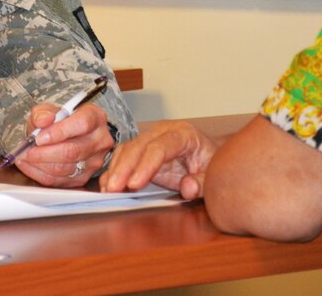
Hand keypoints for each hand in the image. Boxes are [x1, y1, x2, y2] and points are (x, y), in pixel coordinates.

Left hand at [12, 103, 113, 186]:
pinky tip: (29, 166)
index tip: (39, 137)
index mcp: (95, 117)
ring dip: (39, 164)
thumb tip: (42, 121)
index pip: (81, 124)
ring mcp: (94, 162)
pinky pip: (59, 180)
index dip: (58, 132)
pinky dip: (40, 174)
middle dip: (43, 153)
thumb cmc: (61, 122)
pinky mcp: (83, 178)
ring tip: (24, 157)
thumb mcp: (51, 110)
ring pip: (64, 168)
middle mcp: (99, 140)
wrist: (70, 136)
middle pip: (72, 150)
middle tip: (25, 151)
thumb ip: (43, 113)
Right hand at [99, 120, 216, 199]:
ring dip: (116, 169)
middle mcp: (163, 132)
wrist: (208, 155)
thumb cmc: (210, 162)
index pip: (160, 147)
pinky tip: (108, 185)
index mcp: (183, 134)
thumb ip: (203, 182)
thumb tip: (188, 188)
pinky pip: (124, 156)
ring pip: (127, 149)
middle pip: (139, 146)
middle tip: (113, 188)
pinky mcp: (142, 149)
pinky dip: (115, 170)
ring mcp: (151, 138)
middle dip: (124, 168)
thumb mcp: (213, 174)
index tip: (134, 184)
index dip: (146, 165)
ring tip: (108, 189)